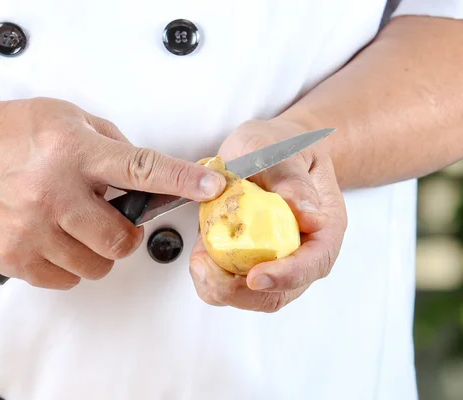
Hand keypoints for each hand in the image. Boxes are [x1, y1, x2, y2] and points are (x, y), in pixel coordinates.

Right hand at [0, 97, 226, 288]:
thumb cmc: (17, 134)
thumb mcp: (71, 120)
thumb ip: (114, 148)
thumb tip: (150, 177)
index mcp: (73, 152)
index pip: (141, 170)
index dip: (182, 180)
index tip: (210, 187)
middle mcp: (51, 192)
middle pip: (121, 238)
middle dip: (127, 234)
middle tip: (112, 218)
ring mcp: (30, 229)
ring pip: (96, 265)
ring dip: (98, 250)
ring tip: (77, 226)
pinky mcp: (13, 256)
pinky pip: (66, 279)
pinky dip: (71, 264)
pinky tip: (57, 239)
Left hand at [188, 119, 346, 311]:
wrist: (270, 149)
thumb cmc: (283, 147)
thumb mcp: (284, 151)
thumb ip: (292, 179)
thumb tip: (307, 212)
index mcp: (323, 227)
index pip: (314, 263)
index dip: (287, 276)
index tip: (256, 276)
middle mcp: (302, 251)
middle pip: (281, 292)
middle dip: (241, 292)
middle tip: (207, 270)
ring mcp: (275, 261)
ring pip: (252, 295)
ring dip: (221, 288)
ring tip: (198, 262)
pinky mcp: (248, 261)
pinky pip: (231, 284)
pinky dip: (211, 278)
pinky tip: (198, 258)